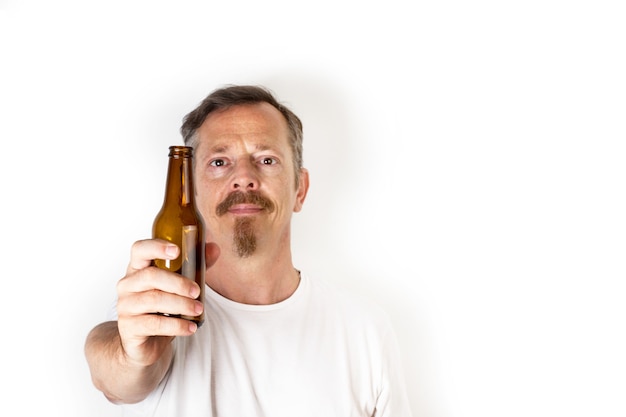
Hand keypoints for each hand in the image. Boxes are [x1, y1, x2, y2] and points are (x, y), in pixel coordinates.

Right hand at [115, 239, 215, 366]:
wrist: (145, 341)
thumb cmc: (162, 307)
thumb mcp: (178, 284)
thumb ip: (195, 266)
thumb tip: (214, 248)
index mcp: (138, 268)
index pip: (140, 249)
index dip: (156, 247)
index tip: (177, 250)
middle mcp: (128, 284)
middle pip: (151, 276)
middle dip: (178, 283)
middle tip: (197, 292)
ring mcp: (125, 306)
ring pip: (154, 300)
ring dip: (181, 305)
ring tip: (198, 310)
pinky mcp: (129, 328)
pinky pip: (154, 324)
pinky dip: (177, 325)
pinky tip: (190, 328)